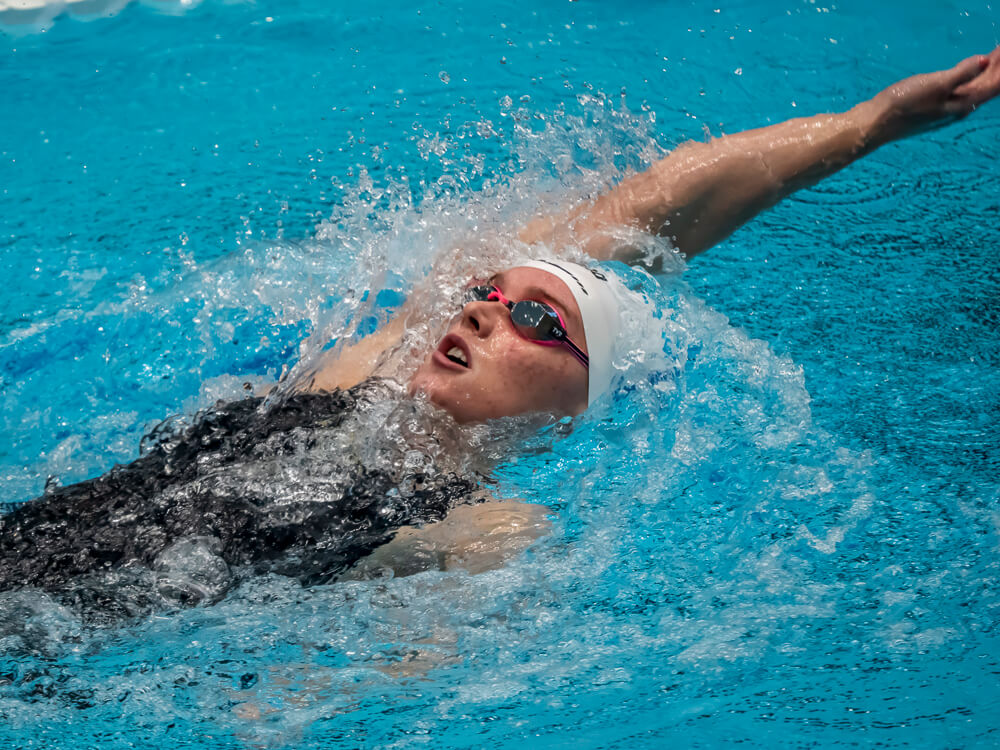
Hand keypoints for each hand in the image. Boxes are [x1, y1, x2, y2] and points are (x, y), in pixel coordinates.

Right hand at [870, 46, 999, 141]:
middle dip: (994, 69)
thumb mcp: (936, 84)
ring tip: (989, 59)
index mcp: (963, 104)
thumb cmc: (905, 104)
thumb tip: (984, 61)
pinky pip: (957, 91)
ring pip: (971, 89)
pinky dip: (966, 79)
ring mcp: (942, 111)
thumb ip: (962, 73)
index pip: (993, 82)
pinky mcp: (929, 109)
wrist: (874, 124)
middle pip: (984, 87)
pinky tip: (964, 75)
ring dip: (982, 73)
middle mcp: (957, 110)